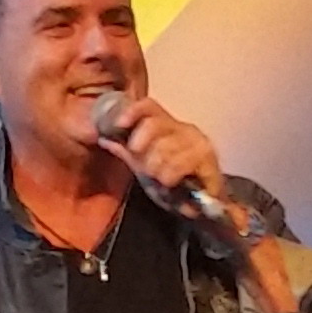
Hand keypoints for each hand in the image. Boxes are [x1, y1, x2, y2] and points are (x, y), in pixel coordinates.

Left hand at [89, 93, 230, 221]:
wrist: (204, 205)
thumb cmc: (175, 182)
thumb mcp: (144, 166)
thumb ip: (126, 152)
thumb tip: (103, 137)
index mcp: (169, 126)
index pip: (149, 106)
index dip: (132, 111)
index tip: (119, 124)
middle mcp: (184, 128)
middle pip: (154, 125)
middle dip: (143, 148)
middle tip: (146, 167)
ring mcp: (198, 141)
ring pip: (165, 147)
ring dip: (158, 168)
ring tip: (162, 179)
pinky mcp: (208, 158)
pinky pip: (181, 162)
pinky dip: (171, 175)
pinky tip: (171, 182)